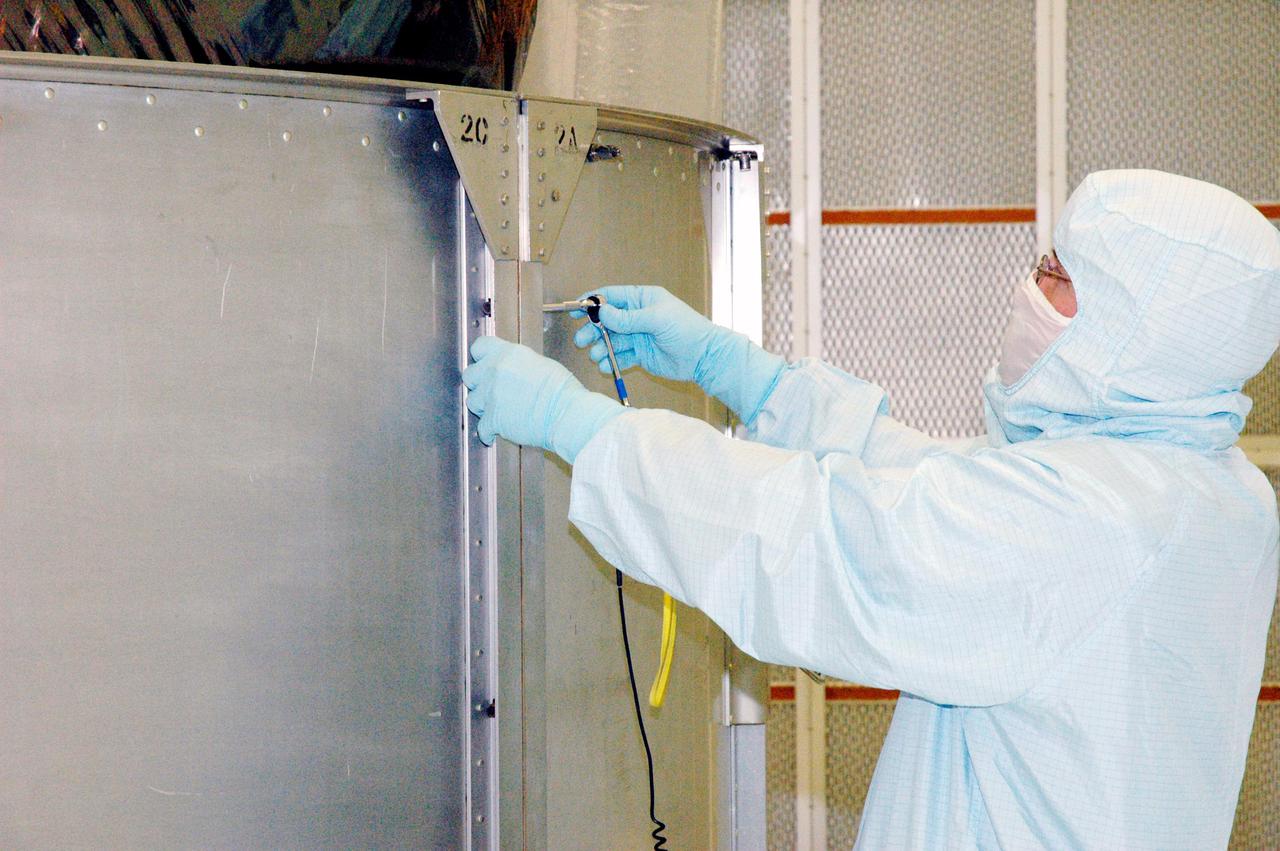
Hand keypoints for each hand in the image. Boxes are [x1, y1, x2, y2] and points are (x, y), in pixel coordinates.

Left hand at [461, 336, 623, 462]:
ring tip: (497, 412)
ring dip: (482, 407)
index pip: (479, 347)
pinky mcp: (492, 419)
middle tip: (492, 391)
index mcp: (507, 353)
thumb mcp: (540, 363)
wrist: (566, 413)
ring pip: (472, 401)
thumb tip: (512, 371)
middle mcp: (494, 371)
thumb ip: (517, 364)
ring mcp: (490, 395)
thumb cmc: (562, 390)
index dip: (481, 358)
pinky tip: (496, 433)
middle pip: (469, 375)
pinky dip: (488, 432)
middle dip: (479, 384)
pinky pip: (482, 428)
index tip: (485, 365)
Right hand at [571, 286, 716, 382]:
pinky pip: (621, 356)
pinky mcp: (641, 354)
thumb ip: (627, 317)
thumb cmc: (686, 330)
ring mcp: (639, 335)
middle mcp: (638, 315)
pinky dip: (611, 361)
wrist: (704, 357)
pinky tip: (606, 366)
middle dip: (593, 330)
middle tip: (581, 341)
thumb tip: (602, 311)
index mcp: (642, 299)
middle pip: (607, 320)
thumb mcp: (656, 319)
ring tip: (596, 356)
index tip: (575, 309)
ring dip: (601, 347)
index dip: (592, 302)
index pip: (612, 296)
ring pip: (612, 340)